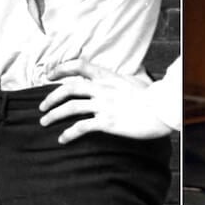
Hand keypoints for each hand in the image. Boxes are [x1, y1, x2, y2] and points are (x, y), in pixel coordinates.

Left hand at [38, 58, 171, 142]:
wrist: (162, 110)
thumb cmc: (151, 98)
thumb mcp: (131, 82)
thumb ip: (115, 81)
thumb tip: (109, 80)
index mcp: (107, 77)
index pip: (79, 65)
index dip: (61, 68)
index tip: (49, 74)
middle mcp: (102, 89)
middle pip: (69, 88)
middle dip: (51, 96)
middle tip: (41, 106)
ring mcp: (104, 105)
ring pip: (71, 107)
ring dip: (54, 114)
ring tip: (44, 121)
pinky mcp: (107, 122)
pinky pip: (81, 127)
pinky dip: (68, 133)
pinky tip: (62, 138)